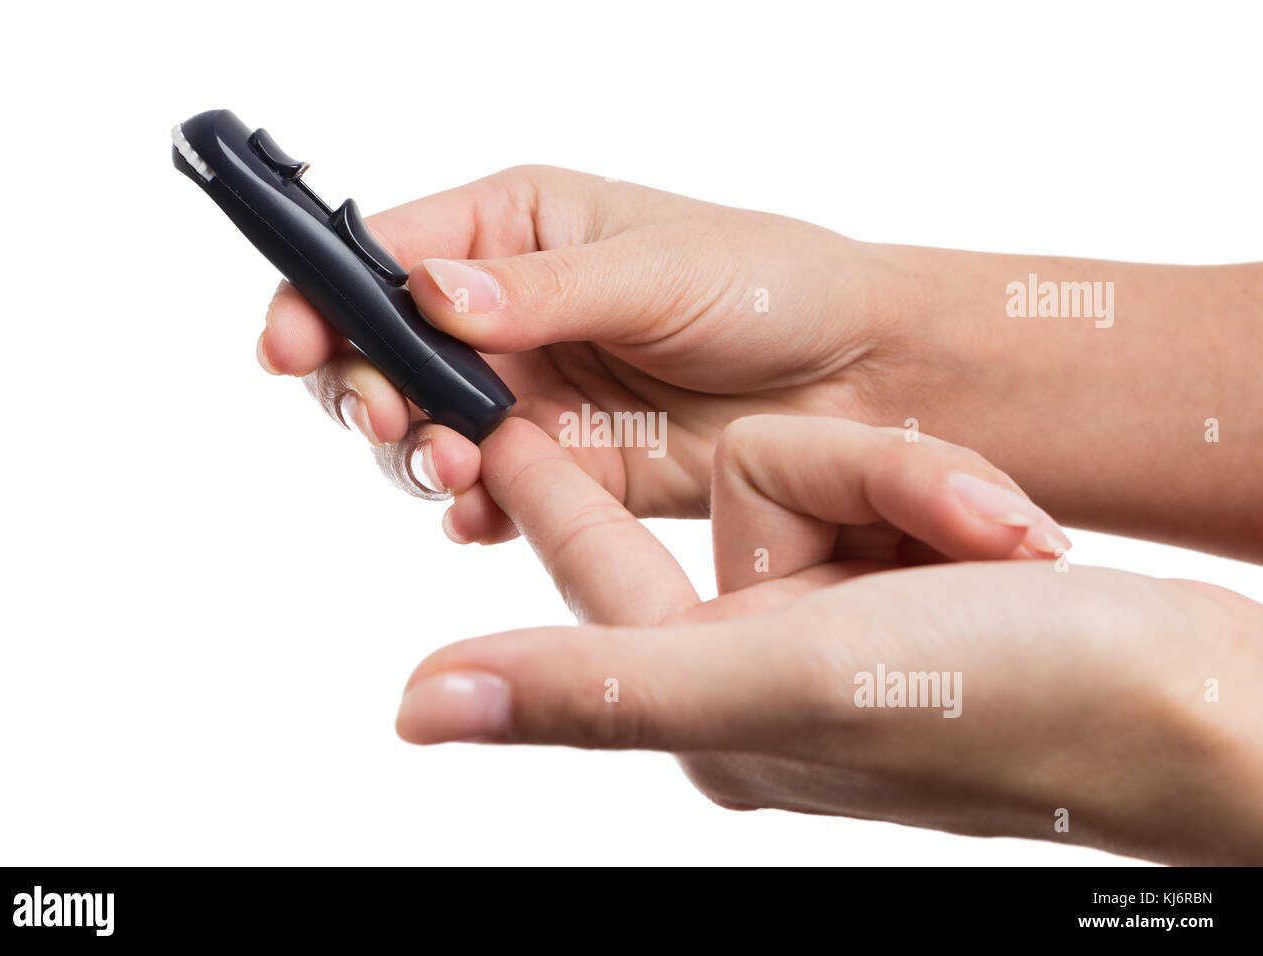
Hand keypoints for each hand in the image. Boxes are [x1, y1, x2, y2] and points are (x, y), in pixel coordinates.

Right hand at [258, 165, 1262, 559]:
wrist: (861, 384)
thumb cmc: (775, 286)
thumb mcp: (655, 270)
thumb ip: (538, 293)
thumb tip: (431, 294)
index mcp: (514, 229)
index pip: (382, 256)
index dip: (321, 295)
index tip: (290, 340)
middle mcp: (505, 313)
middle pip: (382, 351)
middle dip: (367, 387)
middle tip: (396, 417)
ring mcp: (529, 395)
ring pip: (422, 429)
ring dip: (415, 452)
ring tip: (458, 464)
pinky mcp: (561, 469)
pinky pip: (483, 493)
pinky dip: (467, 507)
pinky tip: (480, 513)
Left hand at [394, 417, 1262, 864]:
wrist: (1206, 710)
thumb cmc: (1015, 706)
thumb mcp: (778, 682)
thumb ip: (595, 685)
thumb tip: (418, 709)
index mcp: (707, 704)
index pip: (593, 558)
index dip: (547, 472)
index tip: (494, 390)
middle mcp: (757, 670)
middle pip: (751, 500)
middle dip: (859, 484)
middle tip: (972, 524)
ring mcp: (838, 632)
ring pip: (829, 484)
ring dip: (925, 491)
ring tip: (1021, 543)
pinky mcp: (907, 599)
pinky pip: (895, 500)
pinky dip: (956, 500)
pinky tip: (1026, 543)